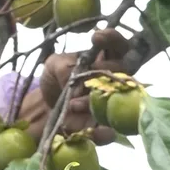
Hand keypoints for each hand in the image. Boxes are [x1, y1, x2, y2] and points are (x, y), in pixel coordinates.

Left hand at [19, 29, 131, 146]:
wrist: (45, 108)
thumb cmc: (55, 79)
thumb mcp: (53, 65)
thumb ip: (64, 66)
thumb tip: (74, 80)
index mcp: (103, 59)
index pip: (117, 44)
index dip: (112, 39)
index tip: (96, 37)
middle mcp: (113, 80)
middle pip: (124, 71)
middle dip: (106, 70)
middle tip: (90, 71)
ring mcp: (111, 103)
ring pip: (117, 100)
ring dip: (95, 101)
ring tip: (72, 104)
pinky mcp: (102, 126)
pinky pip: (110, 131)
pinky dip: (105, 132)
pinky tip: (96, 131)